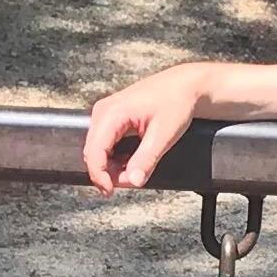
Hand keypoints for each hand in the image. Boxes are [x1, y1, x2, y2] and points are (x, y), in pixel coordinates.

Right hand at [82, 62, 213, 195]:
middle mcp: (103, 111)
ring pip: (97, 149)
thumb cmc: (176, 103)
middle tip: (132, 180)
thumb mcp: (164, 134)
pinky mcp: (111, 117)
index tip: (111, 191)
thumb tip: (133, 181)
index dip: (99, 175)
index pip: (94, 151)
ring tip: (136, 169)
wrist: (184, 85)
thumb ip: (146, 159)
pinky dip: (115, 157)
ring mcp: (105, 113)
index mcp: (112, 113)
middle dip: (108, 172)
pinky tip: (132, 160)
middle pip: (92, 152)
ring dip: (112, 165)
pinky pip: (105, 143)